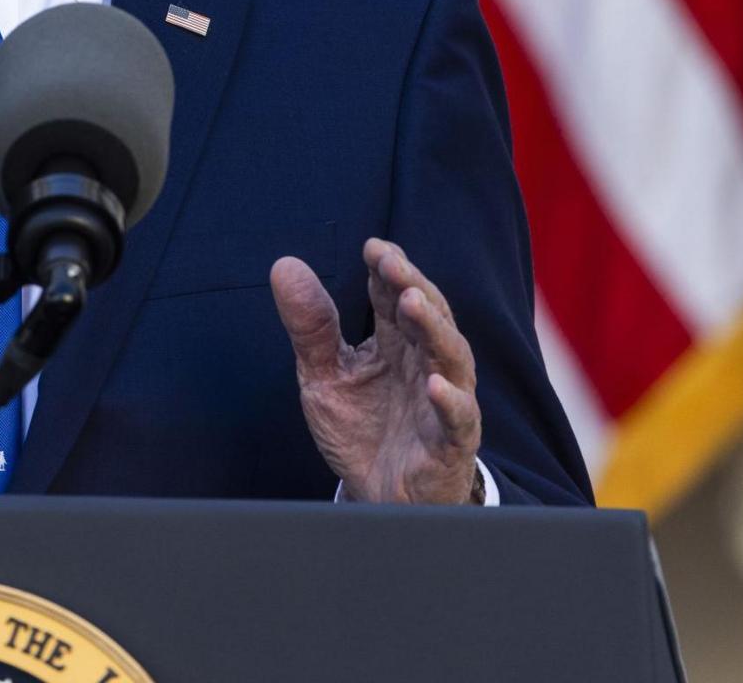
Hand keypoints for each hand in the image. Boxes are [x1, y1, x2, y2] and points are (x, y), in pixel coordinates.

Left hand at [271, 239, 481, 504]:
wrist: (376, 496)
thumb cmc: (360, 430)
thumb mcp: (323, 375)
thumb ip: (310, 326)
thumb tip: (284, 264)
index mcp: (395, 343)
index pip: (395, 296)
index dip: (387, 269)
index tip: (372, 247)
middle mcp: (424, 363)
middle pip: (428, 316)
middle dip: (411, 285)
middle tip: (391, 263)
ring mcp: (442, 400)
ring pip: (451, 356)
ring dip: (433, 328)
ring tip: (411, 303)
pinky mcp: (451, 442)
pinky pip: (459, 418)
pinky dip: (450, 400)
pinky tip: (434, 384)